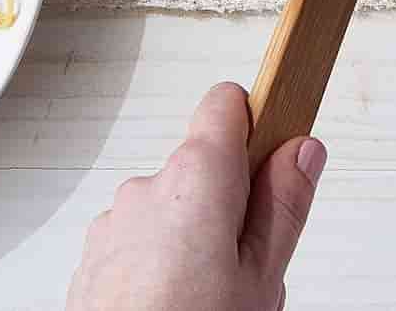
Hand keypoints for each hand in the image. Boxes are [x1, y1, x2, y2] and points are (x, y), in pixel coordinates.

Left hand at [68, 82, 324, 310]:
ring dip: (194, 245)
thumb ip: (285, 206)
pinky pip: (141, 246)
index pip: (230, 104)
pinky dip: (161, 269)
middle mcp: (145, 188)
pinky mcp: (94, 260)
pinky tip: (178, 309)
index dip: (260, 128)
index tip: (280, 158)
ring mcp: (113, 225)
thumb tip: (302, 152)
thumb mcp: (262, 278)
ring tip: (213, 303)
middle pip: (205, 169)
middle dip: (233, 209)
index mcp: (195, 178)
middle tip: (250, 270)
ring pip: (173, 214)